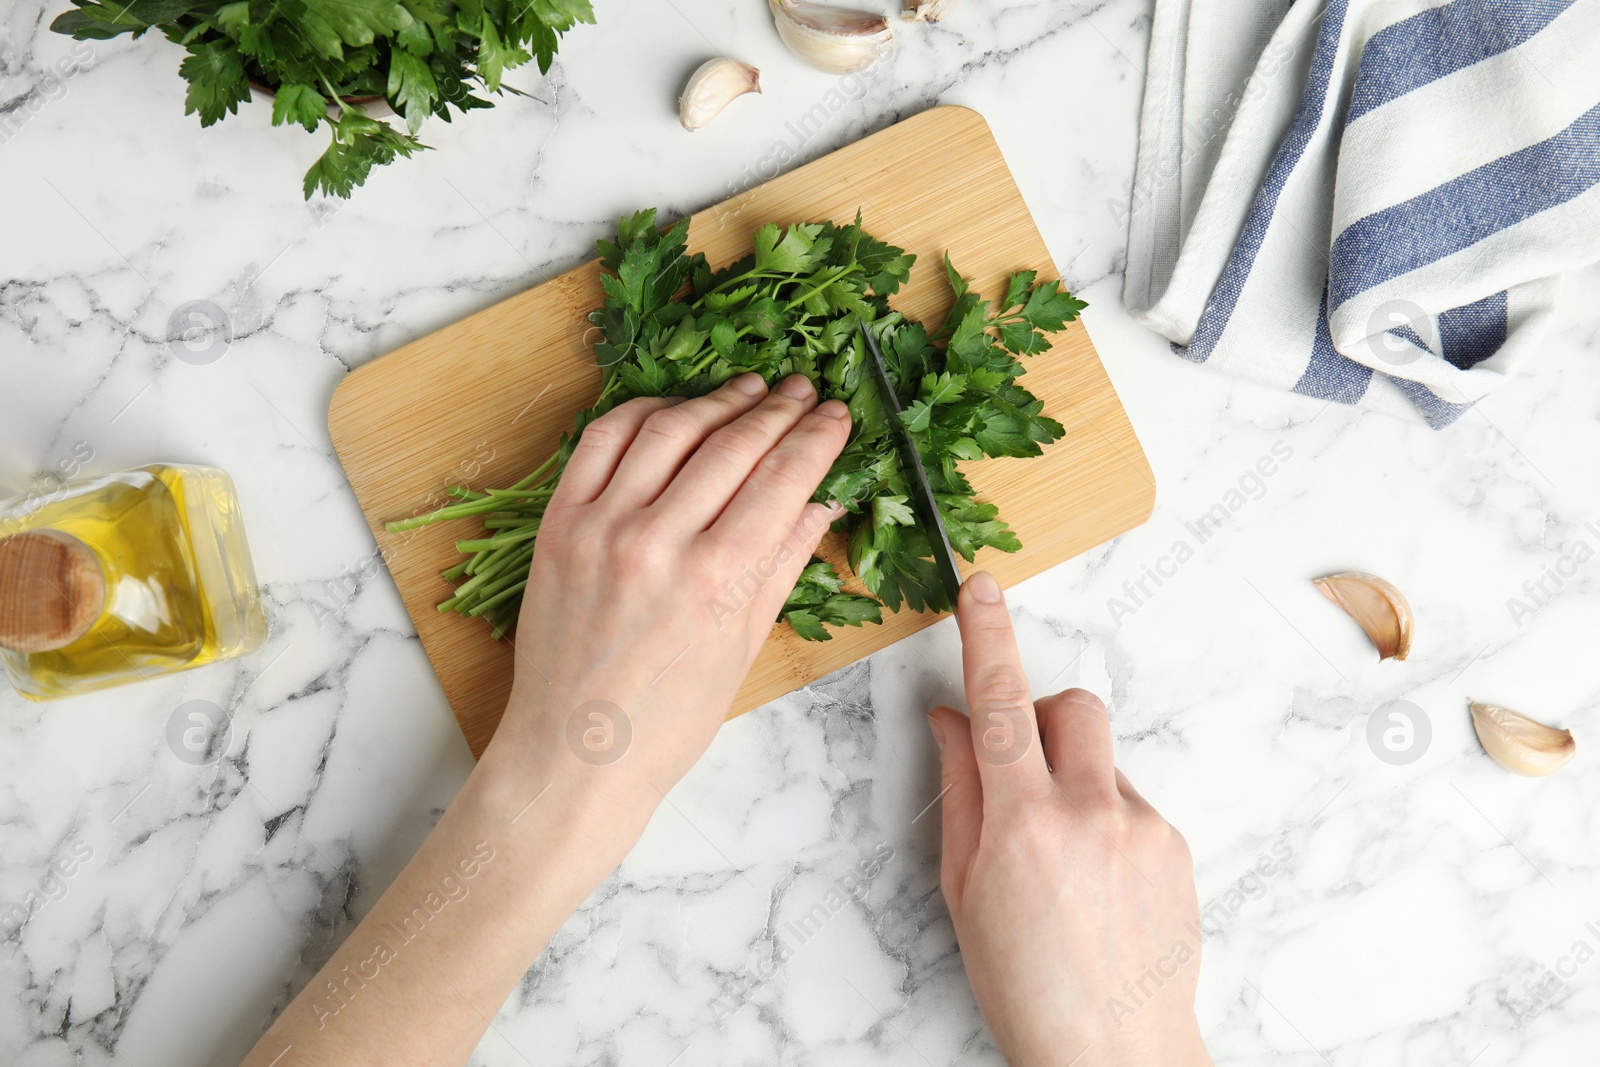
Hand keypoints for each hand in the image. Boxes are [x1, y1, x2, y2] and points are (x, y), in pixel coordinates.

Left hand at [486, 372, 850, 811]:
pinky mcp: (559, 524)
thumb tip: (823, 504)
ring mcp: (602, 528)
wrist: (577, 755)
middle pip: (732, 446)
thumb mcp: (744, 645)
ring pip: (669, 431)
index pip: (782, 479)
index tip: (835, 414)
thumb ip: (783, 562)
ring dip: (716, 402)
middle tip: (801, 391)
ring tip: (748, 389)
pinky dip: (643, 414)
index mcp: (717, 580)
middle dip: (777, 411)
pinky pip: (602, 442)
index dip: (816, 438)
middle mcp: (658, 543)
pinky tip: (673, 410)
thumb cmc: (668, 721)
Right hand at [928, 572, 1209, 1066]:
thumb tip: (951, 720)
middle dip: (1040, 715)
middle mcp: (1091, 814)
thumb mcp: (962, 889)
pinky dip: (1103, 819)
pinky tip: (1093, 882)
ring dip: (1070, 780)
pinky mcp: (1177, 845)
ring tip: (1058, 858)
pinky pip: (1130, 800)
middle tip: (1017, 767)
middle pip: (1073, 706)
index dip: (987, 635)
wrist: (1114, 1052)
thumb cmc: (1024, 984)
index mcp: (1024, 824)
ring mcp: (1144, 828)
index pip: (998, 704)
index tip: (981, 586)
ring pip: (1101, 759)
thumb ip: (960, 791)